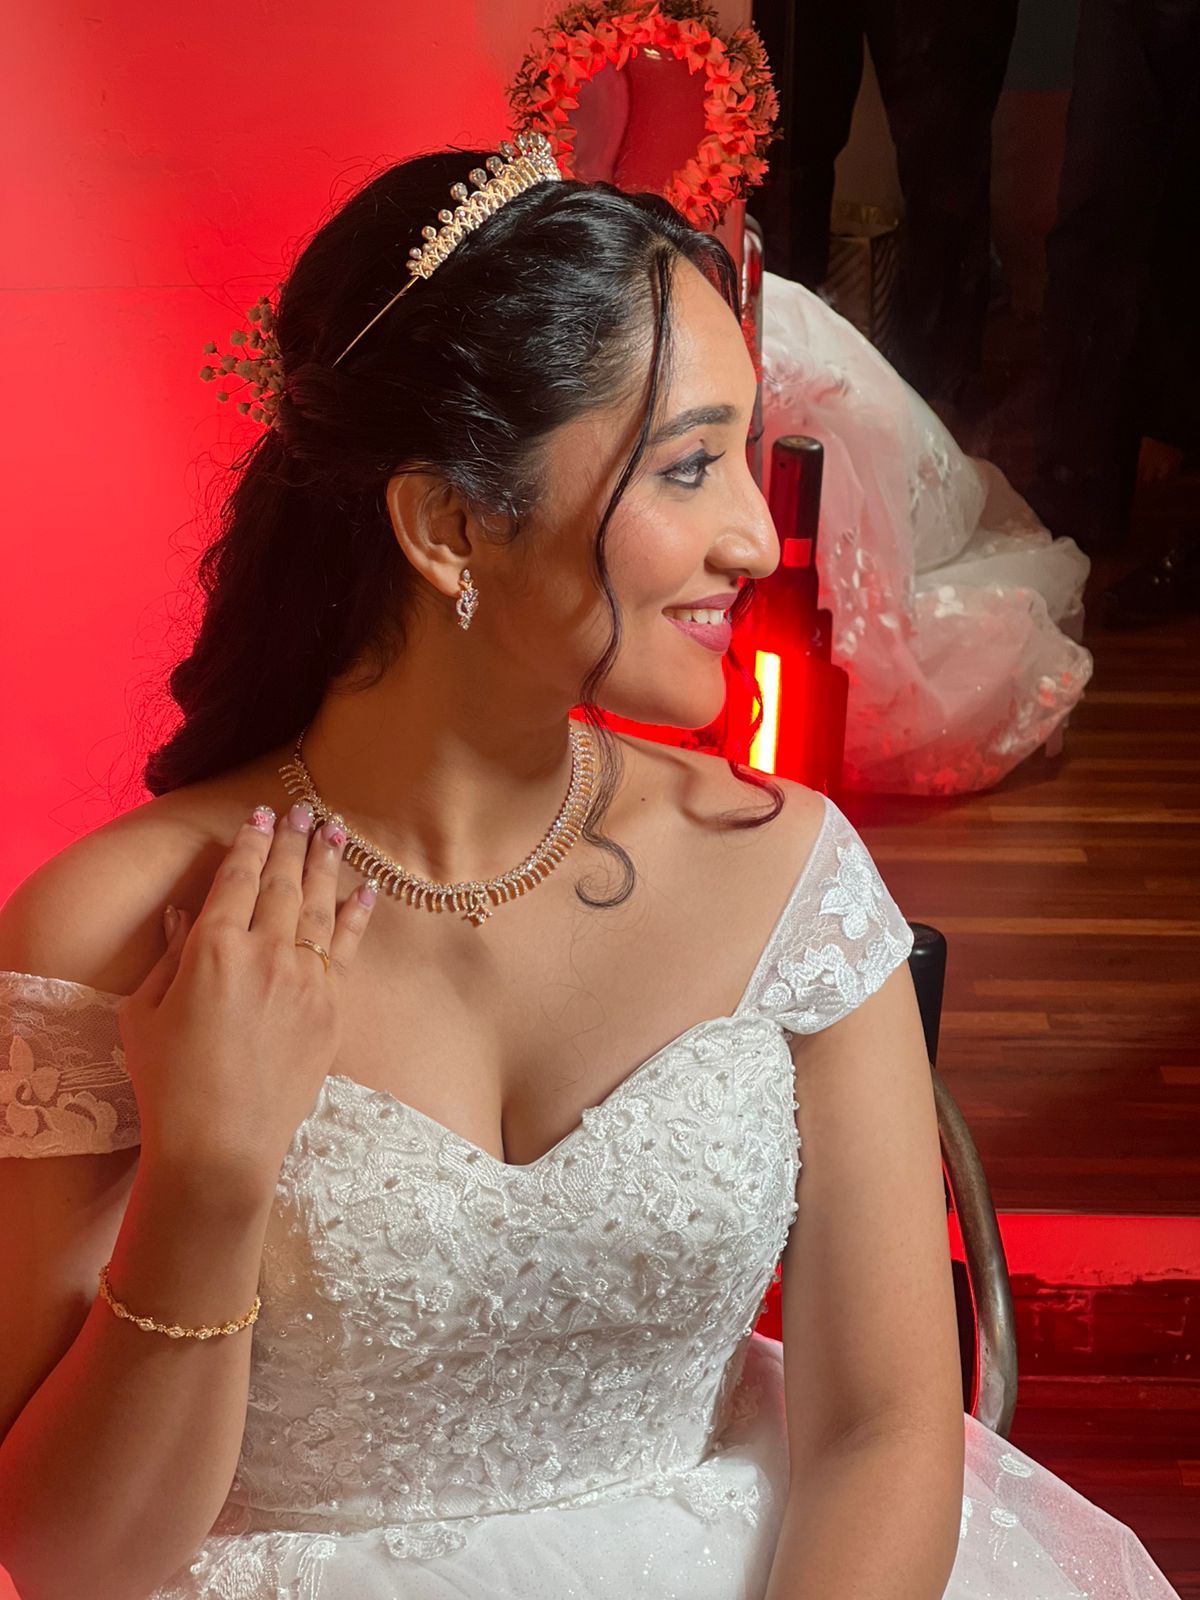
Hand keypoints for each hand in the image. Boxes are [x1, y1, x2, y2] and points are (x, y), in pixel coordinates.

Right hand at [116, 802, 375, 1192]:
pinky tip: (365, 890)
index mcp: (213, 949)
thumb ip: (169, 957)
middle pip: (283, 883)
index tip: (261, 816)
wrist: (221, 1143)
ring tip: (335, 832)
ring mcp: (305, 980)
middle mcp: (265, 953)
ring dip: (327, 864)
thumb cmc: (169, 1082)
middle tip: (303, 810)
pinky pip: (347, 948)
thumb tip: (185, 917)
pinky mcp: (331, 1008)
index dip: (251, 844)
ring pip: (318, 906)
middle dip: (292, 842)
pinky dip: (357, 915)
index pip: (236, 879)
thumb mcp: (145, 1014)